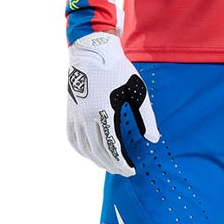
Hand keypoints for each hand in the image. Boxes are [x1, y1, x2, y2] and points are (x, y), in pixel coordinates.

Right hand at [66, 32, 160, 174]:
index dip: (122, 162)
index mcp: (105, 111)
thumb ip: (146, 117)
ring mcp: (76, 114)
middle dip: (112, 165)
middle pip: (98, 151)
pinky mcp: (70, 111)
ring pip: (84, 148)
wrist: (91, 51)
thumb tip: (153, 139)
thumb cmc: (117, 69)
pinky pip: (73, 138)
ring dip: (97, 161)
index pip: (113, 146)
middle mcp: (87, 116)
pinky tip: (90, 154)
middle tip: (123, 172)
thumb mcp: (137, 91)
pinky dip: (82, 150)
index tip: (131, 170)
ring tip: (109, 166)